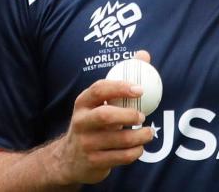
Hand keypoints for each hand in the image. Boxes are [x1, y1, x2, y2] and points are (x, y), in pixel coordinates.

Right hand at [53, 51, 154, 184]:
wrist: (69, 159)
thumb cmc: (93, 123)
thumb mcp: (99, 103)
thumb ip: (121, 80)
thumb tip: (144, 55)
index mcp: (83, 103)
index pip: (99, 90)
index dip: (120, 88)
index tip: (140, 89)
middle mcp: (81, 122)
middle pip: (105, 116)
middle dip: (128, 115)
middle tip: (143, 116)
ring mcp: (86, 144)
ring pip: (117, 140)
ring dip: (139, 136)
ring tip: (149, 133)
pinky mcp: (94, 162)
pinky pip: (120, 157)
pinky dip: (135, 152)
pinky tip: (139, 147)